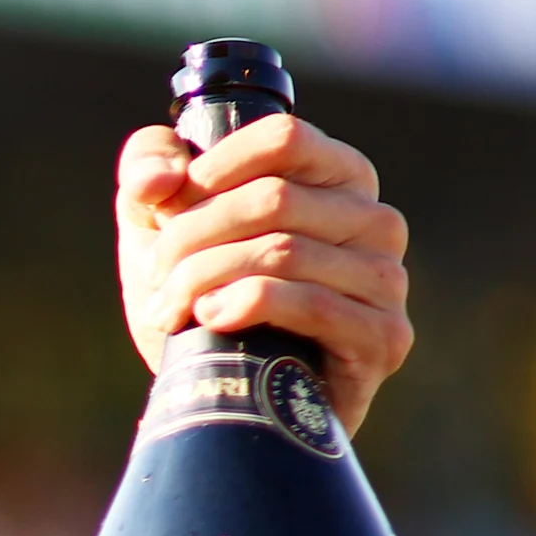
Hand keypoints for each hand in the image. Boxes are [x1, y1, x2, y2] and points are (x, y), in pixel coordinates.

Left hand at [116, 113, 411, 431]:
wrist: (226, 396)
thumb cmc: (199, 299)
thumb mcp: (159, 228)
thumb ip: (148, 174)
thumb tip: (161, 176)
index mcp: (337, 178)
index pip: (284, 139)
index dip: (214, 168)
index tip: (166, 207)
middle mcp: (375, 220)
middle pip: (272, 198)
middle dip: (191, 237)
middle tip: (155, 277)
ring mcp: (386, 278)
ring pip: (283, 250)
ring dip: (204, 279)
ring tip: (169, 308)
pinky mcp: (383, 335)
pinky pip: (309, 303)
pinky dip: (244, 306)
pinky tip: (210, 318)